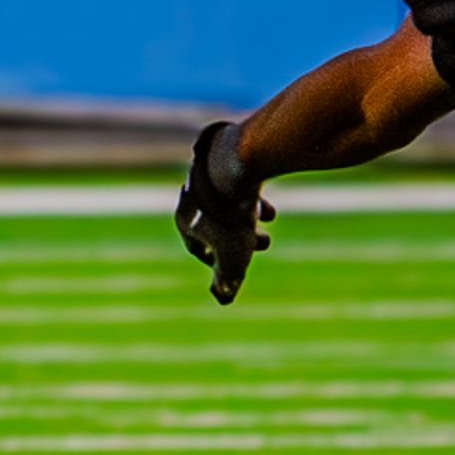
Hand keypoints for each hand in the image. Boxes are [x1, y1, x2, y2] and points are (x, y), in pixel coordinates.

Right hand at [175, 119, 271, 305]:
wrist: (238, 164)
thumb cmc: (232, 216)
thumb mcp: (232, 257)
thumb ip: (227, 280)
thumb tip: (224, 298)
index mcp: (184, 217)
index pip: (196, 245)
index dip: (217, 261)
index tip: (235, 267)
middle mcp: (192, 194)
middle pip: (217, 221)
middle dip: (242, 235)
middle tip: (264, 242)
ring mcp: (207, 173)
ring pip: (229, 199)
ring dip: (249, 213)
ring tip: (269, 216)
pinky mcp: (224, 156)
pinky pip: (239, 180)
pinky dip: (253, 193)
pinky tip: (269, 200)